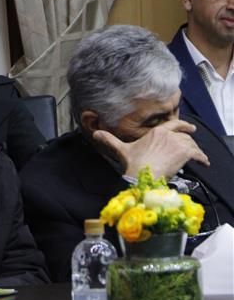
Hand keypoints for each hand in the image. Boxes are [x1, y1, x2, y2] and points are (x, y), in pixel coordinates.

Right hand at [92, 119, 209, 178]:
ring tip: (198, 157)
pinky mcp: (185, 153)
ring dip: (195, 151)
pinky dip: (201, 158)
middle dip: (190, 141)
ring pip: (191, 145)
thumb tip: (95, 133)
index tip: (191, 127)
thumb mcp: (121, 149)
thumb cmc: (133, 163)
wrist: (143, 174)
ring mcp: (177, 143)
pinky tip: (203, 162)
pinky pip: (197, 154)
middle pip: (184, 136)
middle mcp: (168, 135)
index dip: (184, 126)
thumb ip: (110, 140)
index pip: (174, 125)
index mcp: (156, 132)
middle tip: (194, 147)